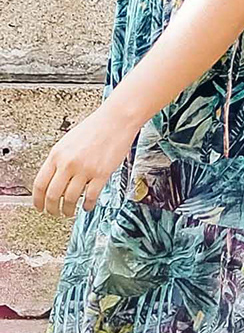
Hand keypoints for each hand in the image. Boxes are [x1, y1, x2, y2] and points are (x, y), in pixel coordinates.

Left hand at [33, 99, 140, 216]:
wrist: (117, 119)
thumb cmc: (95, 128)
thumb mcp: (68, 142)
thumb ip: (59, 161)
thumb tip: (53, 181)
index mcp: (57, 154)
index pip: (40, 184)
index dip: (37, 200)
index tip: (39, 207)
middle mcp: (68, 163)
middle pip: (53, 195)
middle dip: (52, 209)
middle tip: (54, 213)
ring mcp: (85, 169)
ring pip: (70, 199)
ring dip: (68, 210)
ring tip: (69, 212)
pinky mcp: (101, 173)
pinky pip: (91, 196)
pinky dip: (87, 205)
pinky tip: (87, 206)